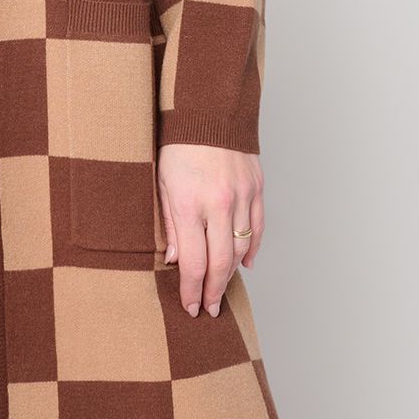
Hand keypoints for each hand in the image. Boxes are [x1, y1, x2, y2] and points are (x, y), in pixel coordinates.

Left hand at [158, 143, 263, 316]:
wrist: (208, 109)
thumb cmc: (177, 144)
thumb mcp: (160, 182)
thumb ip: (167, 223)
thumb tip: (173, 259)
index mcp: (189, 204)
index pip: (193, 262)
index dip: (192, 290)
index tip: (191, 306)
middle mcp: (218, 204)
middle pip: (221, 263)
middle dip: (214, 292)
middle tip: (210, 309)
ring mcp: (241, 196)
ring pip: (241, 248)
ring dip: (233, 274)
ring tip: (223, 289)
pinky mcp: (256, 187)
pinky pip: (257, 227)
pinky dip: (252, 248)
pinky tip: (246, 264)